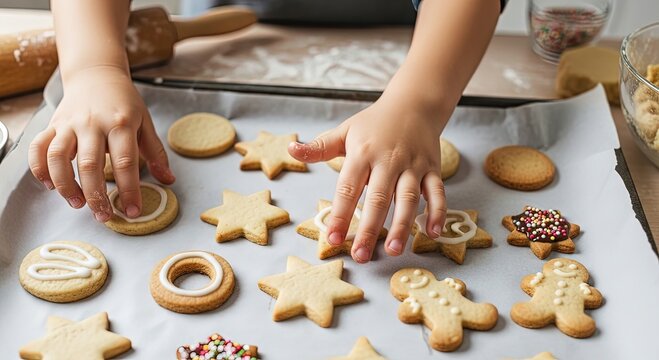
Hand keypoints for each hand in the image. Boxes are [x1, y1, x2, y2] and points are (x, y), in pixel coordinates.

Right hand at [28, 65, 174, 221]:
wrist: (97, 75)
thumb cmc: (124, 102)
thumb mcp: (145, 123)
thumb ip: (156, 153)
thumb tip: (169, 180)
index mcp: (121, 123)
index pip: (126, 162)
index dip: (130, 190)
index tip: (133, 211)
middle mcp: (93, 123)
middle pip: (90, 164)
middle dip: (96, 195)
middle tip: (104, 216)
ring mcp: (70, 123)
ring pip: (59, 157)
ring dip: (66, 186)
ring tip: (78, 204)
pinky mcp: (53, 124)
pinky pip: (39, 148)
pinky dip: (40, 169)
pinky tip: (50, 185)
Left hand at [289, 91, 446, 262]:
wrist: (414, 103)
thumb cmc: (375, 123)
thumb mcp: (345, 131)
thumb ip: (319, 147)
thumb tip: (291, 150)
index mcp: (363, 153)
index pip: (348, 187)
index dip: (341, 214)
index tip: (333, 239)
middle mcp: (389, 160)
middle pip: (379, 198)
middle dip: (370, 229)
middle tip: (361, 255)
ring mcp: (413, 165)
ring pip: (408, 198)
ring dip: (402, 225)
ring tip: (394, 250)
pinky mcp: (433, 169)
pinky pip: (438, 192)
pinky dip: (438, 212)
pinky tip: (433, 234)